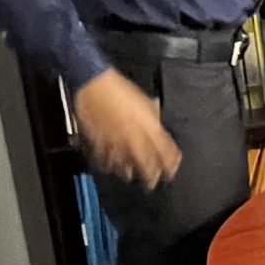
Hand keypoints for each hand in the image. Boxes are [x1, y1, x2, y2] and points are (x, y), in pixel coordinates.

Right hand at [73, 69, 180, 189]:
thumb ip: (153, 116)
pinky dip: (108, 164)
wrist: (93, 83)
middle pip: (147, 164)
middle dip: (152, 176)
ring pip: (125, 166)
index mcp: (148, 126)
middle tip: (153, 182)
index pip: (166, 151)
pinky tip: (110, 166)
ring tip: (130, 176)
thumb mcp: (144, 100)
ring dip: (129, 172)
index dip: (171, 163)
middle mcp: (134, 138)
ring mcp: (116, 142)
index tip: (172, 169)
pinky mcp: (99, 143)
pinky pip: (105, 160)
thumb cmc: (118, 88)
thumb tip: (158, 123)